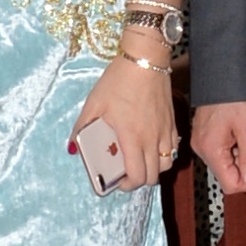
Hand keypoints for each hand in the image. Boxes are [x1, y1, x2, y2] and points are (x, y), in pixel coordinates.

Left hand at [73, 55, 176, 191]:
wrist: (145, 60)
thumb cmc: (118, 80)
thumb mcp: (94, 103)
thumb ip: (81, 127)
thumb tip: (73, 147)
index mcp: (132, 137)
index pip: (137, 175)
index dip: (127, 185)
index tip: (117, 182)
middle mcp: (152, 139)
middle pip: (154, 176)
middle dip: (139, 180)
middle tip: (126, 173)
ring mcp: (165, 131)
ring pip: (167, 164)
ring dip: (154, 169)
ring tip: (140, 161)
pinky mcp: (172, 122)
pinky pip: (172, 148)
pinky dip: (164, 155)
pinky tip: (151, 146)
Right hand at [192, 100, 245, 195]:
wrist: (221, 73)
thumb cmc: (233, 95)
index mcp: (211, 150)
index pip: (231, 185)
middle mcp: (203, 149)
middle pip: (230, 174)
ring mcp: (203, 143)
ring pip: (228, 163)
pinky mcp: (206, 136)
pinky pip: (224, 152)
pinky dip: (238, 147)